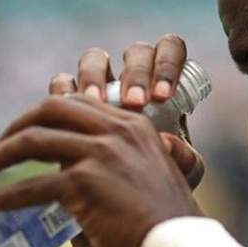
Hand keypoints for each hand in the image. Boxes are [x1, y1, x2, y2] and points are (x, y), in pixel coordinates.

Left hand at [0, 37, 204, 246]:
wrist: (179, 245)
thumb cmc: (165, 221)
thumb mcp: (152, 174)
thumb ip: (125, 162)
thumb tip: (82, 171)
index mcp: (134, 124)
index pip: (78, 101)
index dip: (44, 114)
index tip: (25, 134)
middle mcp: (117, 130)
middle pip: (50, 109)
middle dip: (15, 127)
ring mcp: (99, 153)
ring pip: (31, 142)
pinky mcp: (84, 183)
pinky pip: (29, 187)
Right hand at [48, 35, 203, 187]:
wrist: (128, 196)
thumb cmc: (162, 172)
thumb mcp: (180, 172)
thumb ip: (185, 160)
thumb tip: (169, 143)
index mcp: (166, 81)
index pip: (170, 50)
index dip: (166, 65)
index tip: (163, 97)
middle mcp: (133, 75)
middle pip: (136, 53)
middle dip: (135, 73)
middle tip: (135, 102)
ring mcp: (101, 83)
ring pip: (95, 59)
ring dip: (95, 76)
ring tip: (96, 102)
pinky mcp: (70, 99)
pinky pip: (62, 82)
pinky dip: (63, 92)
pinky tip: (69, 113)